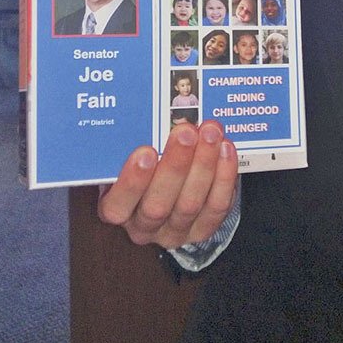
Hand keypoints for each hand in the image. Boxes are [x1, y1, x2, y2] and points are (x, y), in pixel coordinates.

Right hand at [98, 119, 237, 248]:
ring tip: (211, 133)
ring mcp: (175, 231)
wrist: (170, 189)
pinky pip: (216, 205)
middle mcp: (144, 226)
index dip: (132, 181)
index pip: (118, 205)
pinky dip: (224, 175)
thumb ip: (128, 145)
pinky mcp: (203, 229)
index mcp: (117, 210)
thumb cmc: (144, 166)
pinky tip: (225, 149)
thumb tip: (140, 110)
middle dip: (175, 165)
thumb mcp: (126, 158)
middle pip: (158, 204)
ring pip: (190, 203)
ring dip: (204, 164)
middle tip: (186, 132)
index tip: (145, 151)